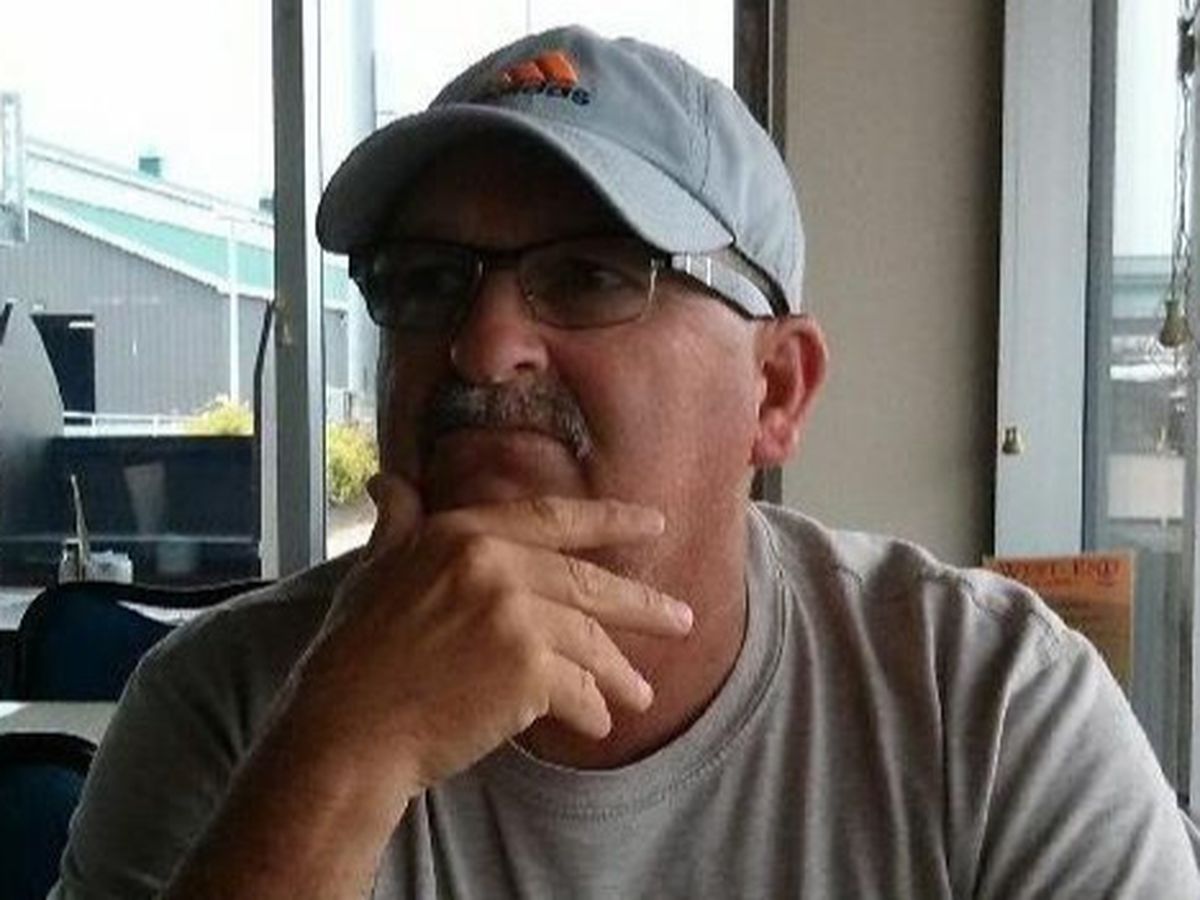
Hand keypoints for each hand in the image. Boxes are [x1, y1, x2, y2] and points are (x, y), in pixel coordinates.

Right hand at [287, 474, 693, 806]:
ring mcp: (516, 617)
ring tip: (641, 695)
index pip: (554, 519)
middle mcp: (497, 566)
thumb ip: (397, 524)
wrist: (347, 729)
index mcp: (465, 535)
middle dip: (643, 605)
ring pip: (591, 641)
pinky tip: (599, 726)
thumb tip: (387, 482)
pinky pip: (579, 690)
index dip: (611, 519)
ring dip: (621, 674)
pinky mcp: (527, 672)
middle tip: (682, 619)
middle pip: (589, 583)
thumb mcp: (374, 571)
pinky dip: (592, 710)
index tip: (655, 522)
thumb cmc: (355, 654)